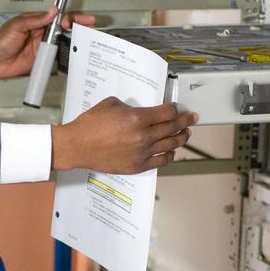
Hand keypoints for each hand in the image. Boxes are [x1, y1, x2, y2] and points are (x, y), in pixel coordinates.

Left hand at [0, 8, 96, 80]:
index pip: (56, 17)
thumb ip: (35, 20)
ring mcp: (42, 46)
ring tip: (86, 37)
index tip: (76, 18)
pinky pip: (56, 56)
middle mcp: (41, 33)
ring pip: (62, 41)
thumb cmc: (1, 41)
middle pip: (63, 28)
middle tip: (89, 24)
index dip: (68, 17)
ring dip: (73, 39)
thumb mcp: (16, 26)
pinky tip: (74, 52)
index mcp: (35, 22)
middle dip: (77, 25)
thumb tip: (52, 12)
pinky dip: (65, 54)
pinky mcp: (42, 59)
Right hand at [51, 99, 196, 173]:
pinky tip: (172, 151)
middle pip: (172, 127)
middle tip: (192, 118)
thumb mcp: (112, 104)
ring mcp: (141, 153)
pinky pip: (160, 161)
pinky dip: (169, 155)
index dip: (176, 109)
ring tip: (186, 134)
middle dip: (185, 121)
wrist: (77, 146)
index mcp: (137, 118)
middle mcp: (142, 136)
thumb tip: (143, 110)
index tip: (178, 109)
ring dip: (181, 138)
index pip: (167, 113)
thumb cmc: (90, 125)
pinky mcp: (136, 166)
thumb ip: (132, 107)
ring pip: (170, 145)